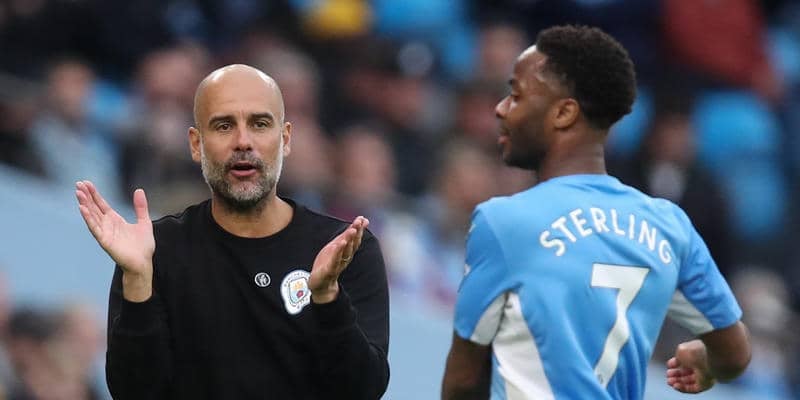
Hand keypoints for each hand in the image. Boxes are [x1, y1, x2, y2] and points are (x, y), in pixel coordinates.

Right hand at [76, 180, 154, 300]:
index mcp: (115, 220)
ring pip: (92, 216)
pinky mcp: (105, 241)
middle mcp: (107, 225)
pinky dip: (89, 219)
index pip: (101, 204)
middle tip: (78, 184)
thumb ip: (140, 207)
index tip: (86, 183)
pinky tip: (83, 209)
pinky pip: (95, 229)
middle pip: (94, 208)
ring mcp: (105, 233)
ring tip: (78, 193)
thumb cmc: (143, 246)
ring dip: (85, 205)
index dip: (94, 194)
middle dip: (86, 196)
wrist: (144, 263)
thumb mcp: (144, 222)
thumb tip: (139, 190)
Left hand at [309, 216, 368, 303]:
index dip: (359, 229)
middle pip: (352, 244)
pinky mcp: (329, 270)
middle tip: (359, 222)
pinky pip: (334, 260)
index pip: (355, 239)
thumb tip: (362, 221)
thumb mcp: (338, 246)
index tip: (362, 219)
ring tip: (352, 230)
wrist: (321, 285)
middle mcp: (345, 258)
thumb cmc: (329, 263)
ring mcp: (337, 264)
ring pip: (345, 252)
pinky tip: (340, 244)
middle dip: (356, 233)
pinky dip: (338, 252)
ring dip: (349, 240)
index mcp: (347, 252)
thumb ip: (347, 235)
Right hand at [666, 339, 714, 392]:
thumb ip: (678, 357)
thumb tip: (677, 362)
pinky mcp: (706, 384)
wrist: (709, 358)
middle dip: (676, 374)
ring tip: (669, 382)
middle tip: (668, 375)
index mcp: (697, 352)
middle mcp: (702, 363)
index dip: (676, 364)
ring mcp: (705, 374)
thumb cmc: (695, 351)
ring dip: (679, 382)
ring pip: (690, 381)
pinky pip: (694, 388)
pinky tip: (676, 386)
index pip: (686, 360)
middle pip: (687, 372)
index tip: (668, 365)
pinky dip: (684, 388)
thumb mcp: (681, 351)